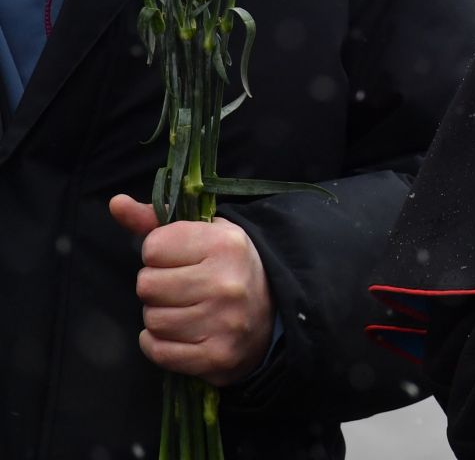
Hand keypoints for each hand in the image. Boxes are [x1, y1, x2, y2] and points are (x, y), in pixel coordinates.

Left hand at [108, 194, 274, 386]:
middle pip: (147, 285)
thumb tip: (115, 203)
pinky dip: (160, 344)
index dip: (160, 254)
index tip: (181, 259)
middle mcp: (226, 283)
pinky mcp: (216, 356)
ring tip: (187, 310)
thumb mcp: (204, 234)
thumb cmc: (228, 267)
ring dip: (161, 316)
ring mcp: (222, 322)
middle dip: (158, 287)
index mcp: (225, 245)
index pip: (153, 247)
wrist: (274, 311)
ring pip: (151, 320)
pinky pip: (157, 350)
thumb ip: (156, 220)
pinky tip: (182, 333)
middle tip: (183, 287)